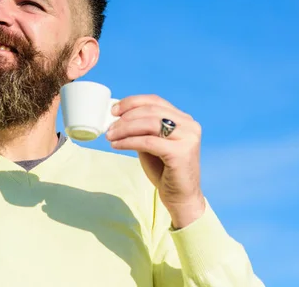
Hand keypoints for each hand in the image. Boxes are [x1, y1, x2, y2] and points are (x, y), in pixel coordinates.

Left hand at [106, 94, 205, 228]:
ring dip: (125, 129)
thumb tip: (117, 118)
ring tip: (110, 136)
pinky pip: (148, 142)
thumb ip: (142, 129)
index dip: (132, 102)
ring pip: (149, 124)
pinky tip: (117, 145)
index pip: (155, 101)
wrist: (181, 198)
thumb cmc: (165, 171)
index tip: (114, 110)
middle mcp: (189, 125)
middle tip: (109, 127)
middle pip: (151, 111)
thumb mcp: (152, 144)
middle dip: (126, 117)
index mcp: (184, 119)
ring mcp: (188, 138)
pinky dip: (129, 142)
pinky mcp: (181, 152)